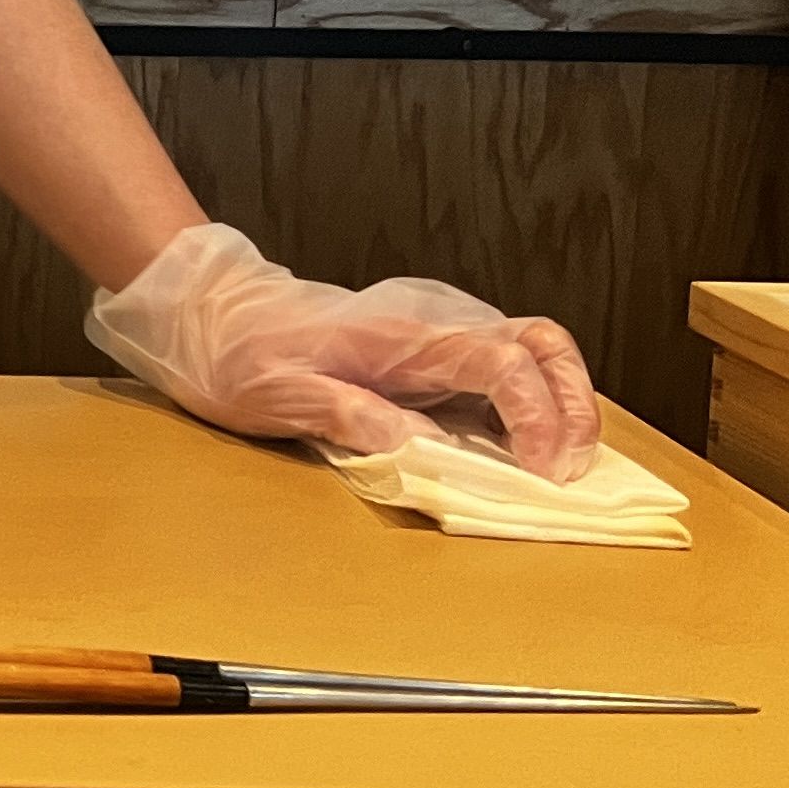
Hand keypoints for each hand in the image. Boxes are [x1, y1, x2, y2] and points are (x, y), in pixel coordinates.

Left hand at [85, 223, 600, 478]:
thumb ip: (350, 416)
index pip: (503, 363)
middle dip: (574, 405)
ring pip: (533, 349)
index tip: (542, 472)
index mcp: (403, 334)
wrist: (215, 315)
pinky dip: (532, 404)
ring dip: (562, 402)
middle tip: (571, 471)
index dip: (536, 418)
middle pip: (541, 343)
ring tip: (559, 464)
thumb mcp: (280, 395)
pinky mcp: (434, 349)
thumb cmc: (241, 355)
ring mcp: (439, 331)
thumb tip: (421, 450)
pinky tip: (524, 449)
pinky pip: (505, 366)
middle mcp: (435, 322)